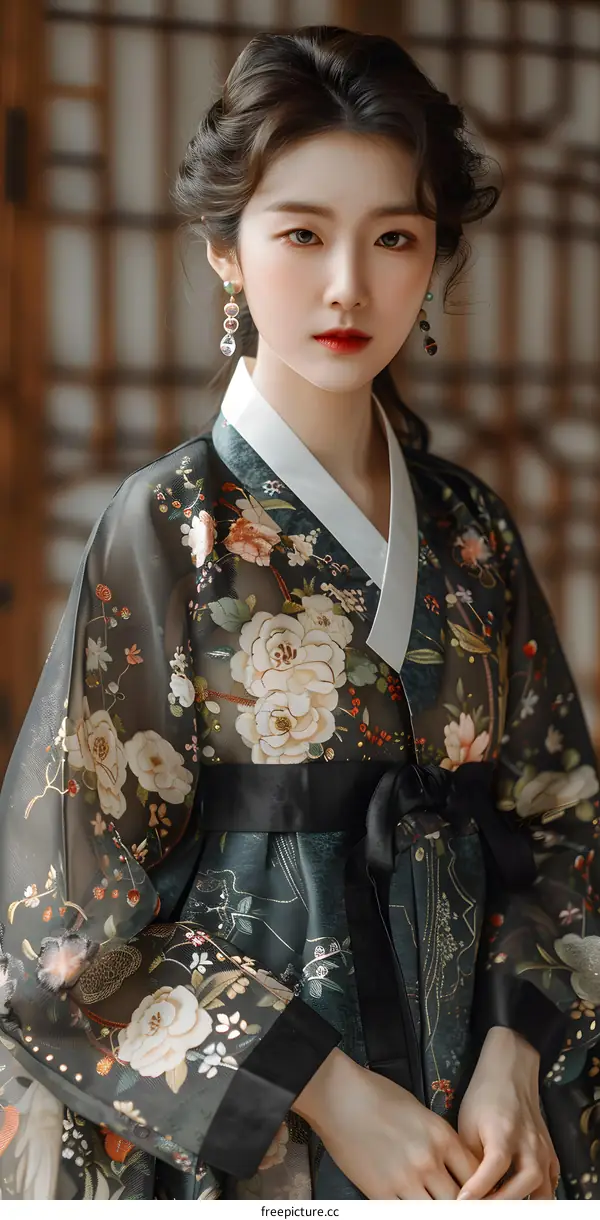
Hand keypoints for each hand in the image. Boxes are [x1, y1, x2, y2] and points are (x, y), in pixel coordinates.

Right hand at [293, 1048, 479, 1198]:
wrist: (339, 1096)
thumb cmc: (378, 1096)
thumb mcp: (419, 1111)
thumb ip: (440, 1140)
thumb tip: (454, 1164)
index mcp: (442, 1136)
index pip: (476, 1175)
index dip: (479, 1189)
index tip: (476, 1194)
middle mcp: (429, 1160)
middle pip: (460, 1199)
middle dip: (460, 1203)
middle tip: (456, 1202)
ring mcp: (405, 1179)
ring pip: (437, 1211)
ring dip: (436, 1208)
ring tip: (433, 1203)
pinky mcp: (381, 1192)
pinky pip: (406, 1214)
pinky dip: (411, 1212)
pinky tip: (410, 1206)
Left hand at [457, 1026, 559, 1198]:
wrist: (510, 1073)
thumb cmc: (483, 1097)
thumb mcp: (468, 1124)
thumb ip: (471, 1158)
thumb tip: (467, 1190)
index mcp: (503, 1132)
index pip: (493, 1169)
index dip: (478, 1190)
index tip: (462, 1204)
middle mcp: (528, 1143)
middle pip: (523, 1183)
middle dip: (501, 1203)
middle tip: (480, 1209)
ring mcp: (543, 1149)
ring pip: (542, 1189)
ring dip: (522, 1202)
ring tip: (499, 1206)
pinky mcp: (550, 1153)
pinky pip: (550, 1183)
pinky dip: (537, 1196)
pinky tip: (520, 1197)